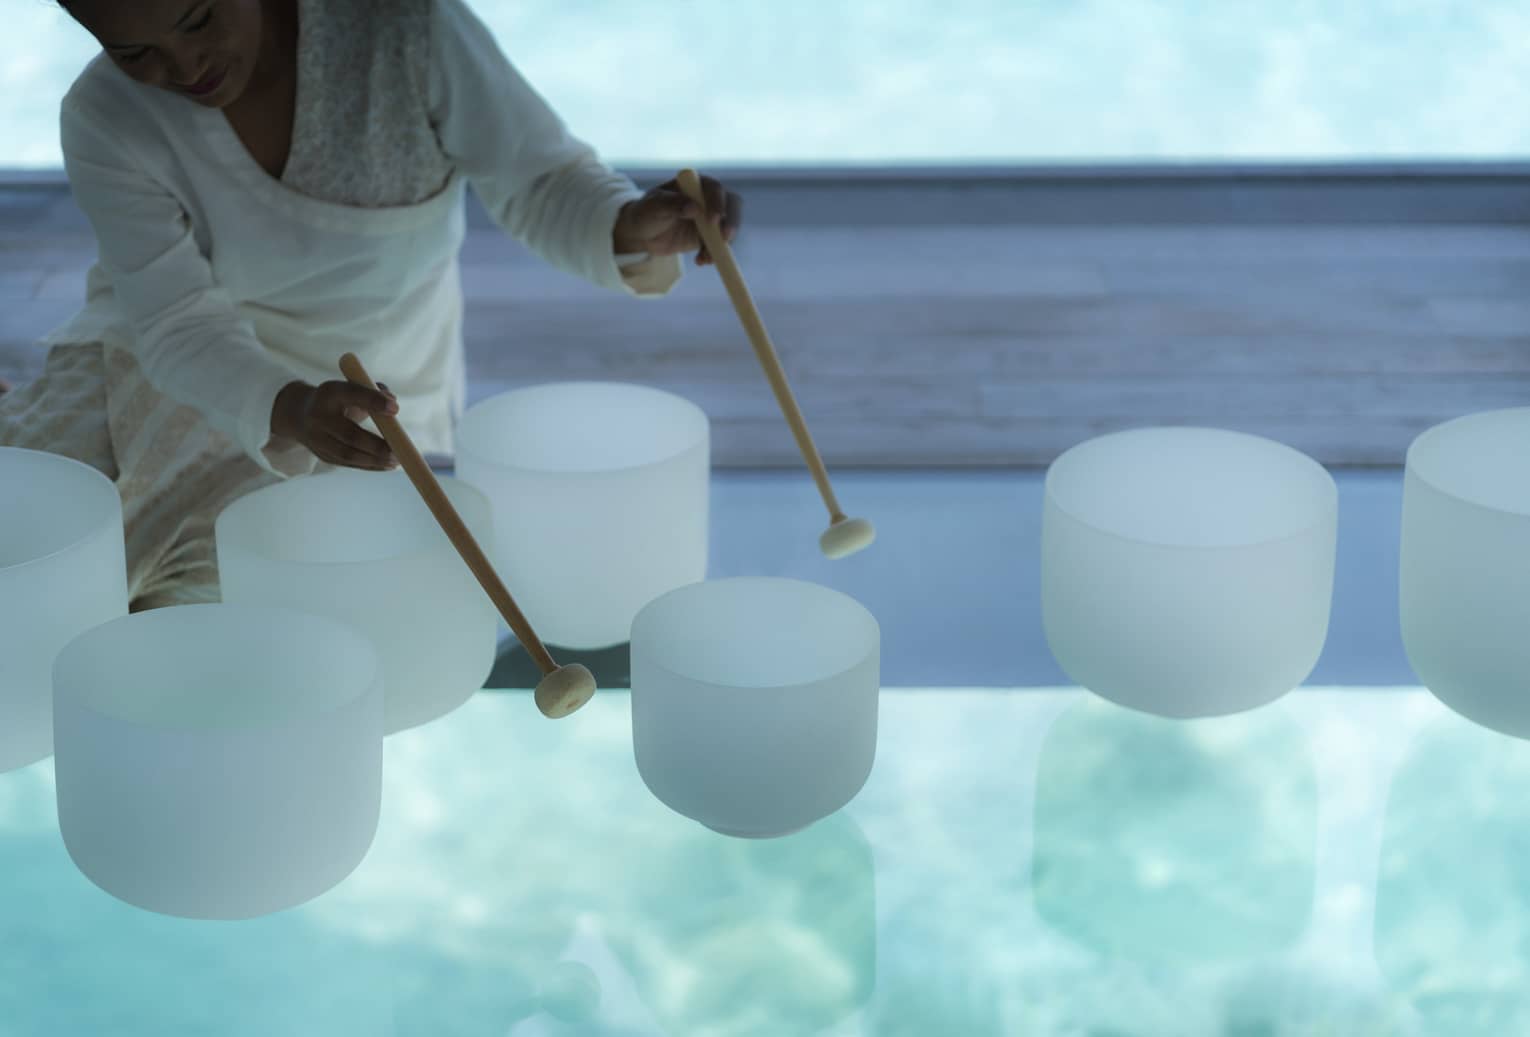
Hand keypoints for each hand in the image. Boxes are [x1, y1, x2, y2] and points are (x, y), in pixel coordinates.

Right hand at [270, 379, 398, 470]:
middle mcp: (319, 416)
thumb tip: (393, 403)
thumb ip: (373, 392)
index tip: (395, 409)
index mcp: (329, 393)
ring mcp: (317, 439)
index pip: (352, 394)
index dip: (373, 401)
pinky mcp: (321, 454)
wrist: (299, 413)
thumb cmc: (336, 399)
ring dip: (375, 460)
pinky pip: (348, 463)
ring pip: (347, 454)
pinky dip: (369, 466)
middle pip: (349, 434)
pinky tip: (386, 465)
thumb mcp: (350, 388)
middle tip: (398, 450)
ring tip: (396, 461)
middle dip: (376, 445)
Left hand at [612, 174, 741, 265]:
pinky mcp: (709, 236)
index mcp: (695, 184)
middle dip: (731, 222)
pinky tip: (701, 261)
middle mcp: (708, 198)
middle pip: (731, 205)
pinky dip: (713, 254)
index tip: (713, 221)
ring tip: (706, 258)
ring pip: (728, 227)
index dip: (718, 203)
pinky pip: (719, 245)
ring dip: (722, 244)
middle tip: (725, 238)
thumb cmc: (646, 212)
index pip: (715, 189)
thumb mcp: (654, 206)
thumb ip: (672, 204)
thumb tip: (694, 207)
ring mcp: (711, 218)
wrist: (642, 233)